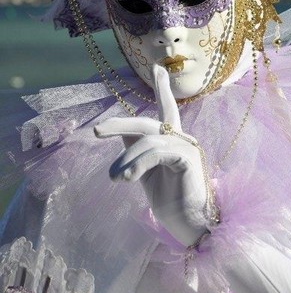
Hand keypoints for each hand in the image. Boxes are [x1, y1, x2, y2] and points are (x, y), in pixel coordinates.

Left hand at [94, 64, 209, 246]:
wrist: (190, 225)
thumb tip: (119, 130)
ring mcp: (186, 147)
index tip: (158, 68)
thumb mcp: (146, 173)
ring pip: (147, 140)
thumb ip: (136, 151)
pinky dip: (137, 164)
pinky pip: (156, 153)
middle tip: (97, 131)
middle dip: (120, 123)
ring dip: (125, 160)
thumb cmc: (170, 200)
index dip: (162, 89)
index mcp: (172, 140)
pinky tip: (127, 179)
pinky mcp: (187, 159)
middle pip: (147, 122)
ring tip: (115, 178)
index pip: (165, 110)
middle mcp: (181, 139)